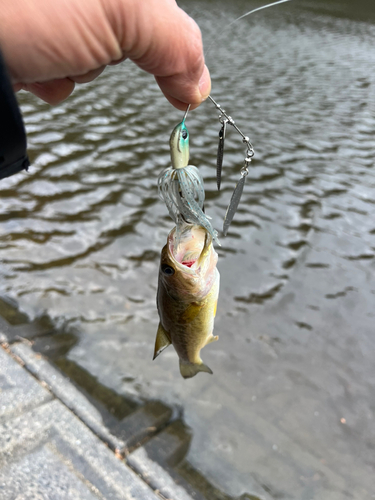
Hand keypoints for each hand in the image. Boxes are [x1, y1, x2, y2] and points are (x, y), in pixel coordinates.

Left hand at [0, 0, 210, 108]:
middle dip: (110, 49)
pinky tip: (32, 68)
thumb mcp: (123, 10)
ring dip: (78, 67)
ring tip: (48, 55)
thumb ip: (174, 41)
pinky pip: (56, 60)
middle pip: (125, 26)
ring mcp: (55, 12)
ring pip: (90, 48)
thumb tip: (198, 86)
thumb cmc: (28, 6)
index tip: (178, 87)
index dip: (171, 46)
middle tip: (86, 46)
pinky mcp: (31, 30)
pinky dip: (50, 75)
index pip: (161, 11)